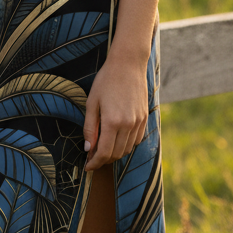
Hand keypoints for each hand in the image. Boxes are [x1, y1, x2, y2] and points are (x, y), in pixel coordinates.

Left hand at [82, 54, 148, 169]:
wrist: (128, 65)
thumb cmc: (106, 80)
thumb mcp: (92, 101)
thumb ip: (90, 127)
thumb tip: (88, 149)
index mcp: (113, 121)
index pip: (105, 152)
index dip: (95, 162)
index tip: (88, 167)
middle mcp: (128, 125)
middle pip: (116, 154)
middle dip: (104, 159)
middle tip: (92, 156)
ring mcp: (138, 123)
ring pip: (127, 149)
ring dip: (115, 153)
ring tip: (103, 148)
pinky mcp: (144, 119)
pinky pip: (135, 140)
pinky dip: (126, 144)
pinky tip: (117, 138)